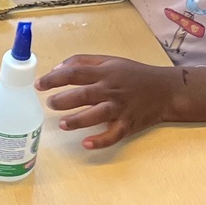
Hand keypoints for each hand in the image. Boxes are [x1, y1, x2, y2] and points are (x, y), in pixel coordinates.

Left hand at [34, 54, 205, 148]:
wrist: (166, 90)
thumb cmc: (134, 74)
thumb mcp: (110, 61)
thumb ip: (83, 62)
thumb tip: (56, 68)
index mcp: (105, 72)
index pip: (74, 73)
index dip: (54, 78)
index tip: (39, 85)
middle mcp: (111, 89)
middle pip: (83, 94)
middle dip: (63, 100)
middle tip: (50, 104)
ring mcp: (121, 108)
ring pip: (96, 115)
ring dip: (77, 120)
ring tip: (62, 124)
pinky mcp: (129, 124)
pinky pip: (113, 135)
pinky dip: (100, 141)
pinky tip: (86, 144)